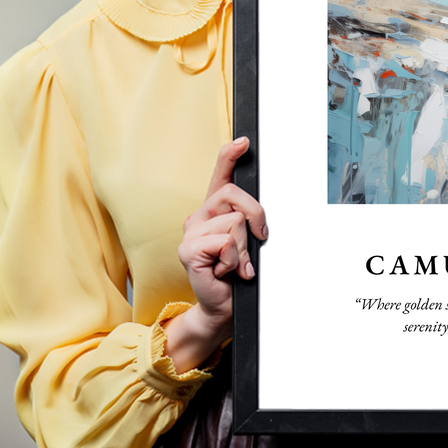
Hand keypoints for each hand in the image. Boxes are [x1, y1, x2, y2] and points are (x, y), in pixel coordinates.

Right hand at [163, 137, 267, 371]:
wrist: (223, 306)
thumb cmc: (236, 274)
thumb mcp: (248, 242)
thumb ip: (249, 222)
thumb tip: (258, 215)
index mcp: (214, 211)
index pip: (220, 175)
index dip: (230, 155)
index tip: (244, 141)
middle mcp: (199, 216)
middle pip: (235, 195)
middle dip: (256, 217)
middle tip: (256, 241)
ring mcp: (191, 232)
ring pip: (235, 222)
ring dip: (244, 248)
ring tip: (235, 264)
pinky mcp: (188, 250)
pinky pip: (225, 242)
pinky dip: (234, 260)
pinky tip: (225, 271)